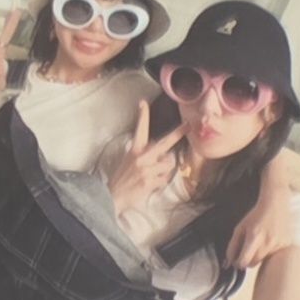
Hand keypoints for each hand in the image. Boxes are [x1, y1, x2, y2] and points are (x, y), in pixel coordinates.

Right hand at [106, 100, 185, 216]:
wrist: (111, 196)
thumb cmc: (122, 178)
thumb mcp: (129, 160)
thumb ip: (144, 154)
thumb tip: (162, 152)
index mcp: (135, 150)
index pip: (140, 130)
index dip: (142, 116)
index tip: (143, 103)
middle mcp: (141, 157)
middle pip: (165, 143)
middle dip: (178, 133)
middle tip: (188, 125)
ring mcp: (146, 169)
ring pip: (168, 164)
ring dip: (165, 170)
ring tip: (153, 175)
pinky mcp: (149, 181)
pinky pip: (165, 178)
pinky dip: (161, 182)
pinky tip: (151, 184)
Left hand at [226, 177, 294, 267]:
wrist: (276, 204)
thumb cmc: (256, 215)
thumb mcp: (240, 227)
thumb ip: (232, 245)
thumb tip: (228, 262)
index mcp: (254, 236)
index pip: (243, 262)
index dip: (238, 263)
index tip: (237, 260)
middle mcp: (267, 242)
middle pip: (253, 264)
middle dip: (247, 260)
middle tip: (247, 250)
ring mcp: (278, 244)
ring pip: (263, 260)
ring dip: (258, 256)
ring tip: (260, 242)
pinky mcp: (285, 245)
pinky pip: (273, 255)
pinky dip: (269, 251)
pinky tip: (269, 240)